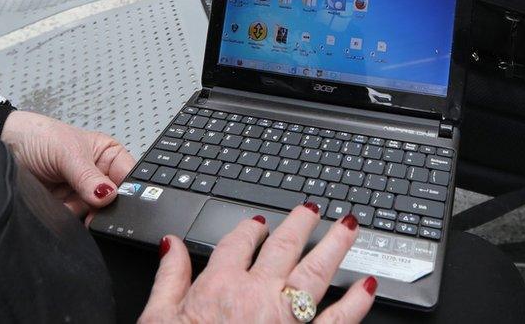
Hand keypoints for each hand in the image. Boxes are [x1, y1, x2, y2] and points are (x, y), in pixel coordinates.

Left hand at [0, 110, 135, 217]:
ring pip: (95, 213)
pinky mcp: (66, 208)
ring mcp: (82, 194)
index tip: (119, 200)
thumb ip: (88, 176)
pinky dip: (68, 218)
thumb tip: (108, 196)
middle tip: (93, 207)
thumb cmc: (38, 137)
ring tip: (66, 201)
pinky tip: (59, 207)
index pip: (129, 177)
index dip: (130, 190)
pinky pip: (75, 220)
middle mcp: (99, 176)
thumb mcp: (67, 153)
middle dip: (104, 205)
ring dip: (82, 211)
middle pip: (115, 200)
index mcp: (109, 156)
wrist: (3, 148)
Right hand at [139, 203, 376, 322]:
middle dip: (300, 224)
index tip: (259, 224)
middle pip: (284, 247)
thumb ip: (169, 277)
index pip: (238, 244)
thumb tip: (171, 245)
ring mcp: (285, 318)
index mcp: (220, 286)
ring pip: (315, 272)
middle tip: (314, 210)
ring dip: (335, 245)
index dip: (250, 229)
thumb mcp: (157, 318)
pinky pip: (337, 320)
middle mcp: (257, 296)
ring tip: (349, 225)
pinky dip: (355, 302)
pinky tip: (367, 285)